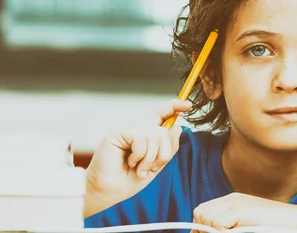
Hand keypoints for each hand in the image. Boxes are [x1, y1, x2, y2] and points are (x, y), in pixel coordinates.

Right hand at [84, 99, 191, 217]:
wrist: (108, 191)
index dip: (175, 107)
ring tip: (138, 168)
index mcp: (146, 133)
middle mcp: (138, 128)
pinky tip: (130, 162)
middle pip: (164, 130)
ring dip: (150, 158)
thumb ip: (168, 148)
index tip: (188, 105)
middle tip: (150, 168)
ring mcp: (128, 128)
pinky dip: (140, 155)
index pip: (162, 114)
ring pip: (155, 135)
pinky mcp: (118, 131)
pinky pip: (142, 138)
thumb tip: (177, 127)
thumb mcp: (156, 165)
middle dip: (163, 154)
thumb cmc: (129, 179)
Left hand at [191, 193, 296, 231]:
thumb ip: (228, 228)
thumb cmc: (275, 228)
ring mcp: (236, 203)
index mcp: (231, 201)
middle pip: (200, 212)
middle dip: (203, 228)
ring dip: (213, 231)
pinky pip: (217, 223)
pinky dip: (221, 232)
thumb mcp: (245, 227)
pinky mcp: (241, 210)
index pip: (202, 211)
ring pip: (205, 217)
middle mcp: (231, 199)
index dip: (200, 228)